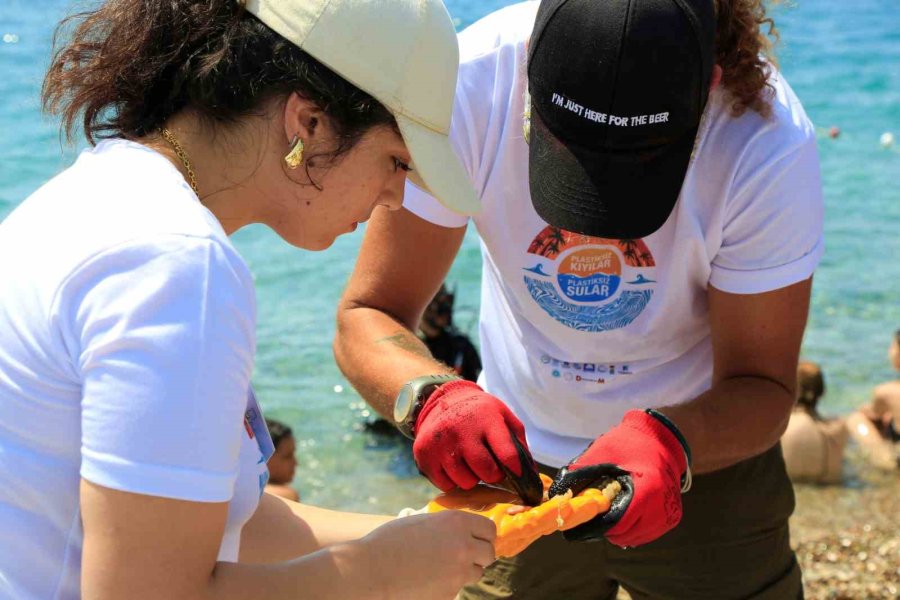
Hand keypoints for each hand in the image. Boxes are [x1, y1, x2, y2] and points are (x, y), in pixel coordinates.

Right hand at [358, 511, 495, 599]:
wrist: (371, 570)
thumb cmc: (390, 541)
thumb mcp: (423, 521)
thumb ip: (448, 526)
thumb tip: (464, 531)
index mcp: (457, 523)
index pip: (490, 529)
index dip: (483, 535)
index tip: (477, 539)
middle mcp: (464, 547)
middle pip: (489, 553)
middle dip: (479, 554)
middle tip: (462, 555)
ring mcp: (458, 573)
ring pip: (476, 573)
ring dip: (465, 570)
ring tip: (441, 567)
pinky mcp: (450, 594)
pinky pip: (457, 588)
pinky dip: (447, 585)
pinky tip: (428, 580)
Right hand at [413, 380, 541, 501]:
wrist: (442, 400)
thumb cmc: (480, 414)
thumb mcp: (503, 417)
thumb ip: (519, 444)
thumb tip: (531, 477)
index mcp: (486, 418)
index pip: (507, 453)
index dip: (515, 470)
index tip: (517, 476)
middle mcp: (461, 429)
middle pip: (486, 472)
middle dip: (492, 475)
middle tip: (489, 467)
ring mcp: (440, 442)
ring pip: (465, 482)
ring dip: (471, 478)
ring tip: (469, 463)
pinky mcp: (424, 454)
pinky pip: (446, 485)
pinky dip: (452, 480)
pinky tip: (453, 464)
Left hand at [548, 410, 687, 546]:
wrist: (660, 437)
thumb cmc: (628, 442)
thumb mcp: (602, 452)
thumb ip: (579, 472)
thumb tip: (556, 492)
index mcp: (647, 490)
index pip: (616, 523)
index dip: (594, 525)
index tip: (577, 525)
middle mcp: (662, 507)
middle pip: (624, 534)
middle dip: (604, 528)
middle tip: (591, 516)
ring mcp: (669, 514)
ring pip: (634, 538)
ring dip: (617, 531)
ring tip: (606, 513)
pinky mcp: (672, 516)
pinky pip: (645, 534)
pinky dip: (631, 529)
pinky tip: (621, 514)